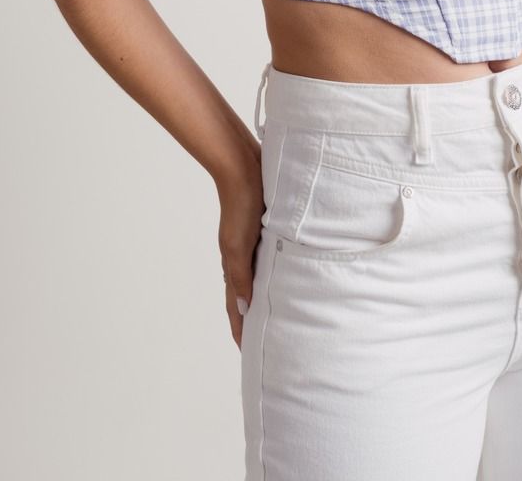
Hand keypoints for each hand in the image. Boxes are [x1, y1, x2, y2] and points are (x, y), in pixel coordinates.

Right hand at [216, 145, 263, 350]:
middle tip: (266, 344)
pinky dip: (274, 275)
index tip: (247, 354)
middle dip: (254, 321)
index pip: (237, 306)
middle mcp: (244, 257)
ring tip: (278, 317)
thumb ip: (241, 276)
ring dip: (266, 299)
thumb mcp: (239, 244)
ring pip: (260, 279)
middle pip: (247, 297)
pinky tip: (287, 275)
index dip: (241, 330)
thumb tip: (245, 309)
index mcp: (235, 264)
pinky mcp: (266, 230)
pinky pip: (271, 260)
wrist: (244, 168)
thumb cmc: (241, 204)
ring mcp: (255, 244)